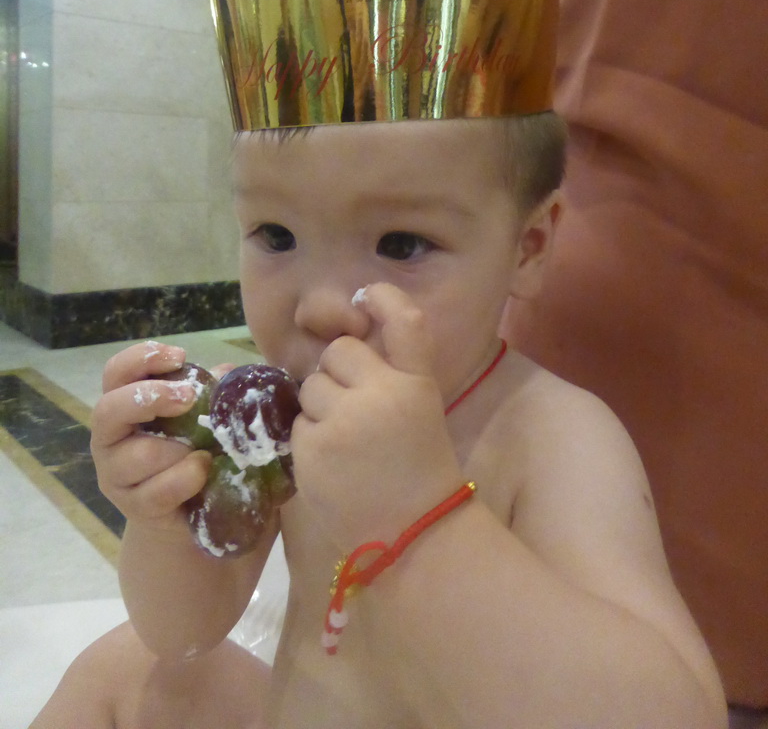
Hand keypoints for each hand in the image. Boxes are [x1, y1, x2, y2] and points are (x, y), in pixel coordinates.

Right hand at [90, 341, 213, 532]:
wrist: (188, 513)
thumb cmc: (190, 451)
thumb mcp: (200, 417)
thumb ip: (209, 393)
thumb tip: (230, 372)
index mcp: (123, 407)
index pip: (115, 373)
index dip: (141, 358)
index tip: (180, 357)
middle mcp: (110, 439)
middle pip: (108, 410)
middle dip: (151, 398)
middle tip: (189, 397)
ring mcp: (116, 476)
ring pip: (140, 454)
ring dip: (178, 448)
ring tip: (204, 448)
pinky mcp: (134, 507)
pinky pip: (158, 491)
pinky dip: (187, 477)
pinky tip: (204, 468)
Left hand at [292, 283, 462, 550]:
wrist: (413, 535)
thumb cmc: (419, 470)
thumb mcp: (420, 411)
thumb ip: (391, 373)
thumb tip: (346, 339)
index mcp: (417, 383)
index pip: (405, 321)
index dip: (384, 299)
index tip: (368, 295)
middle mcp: (382, 393)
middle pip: (338, 352)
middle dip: (338, 374)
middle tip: (355, 410)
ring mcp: (344, 420)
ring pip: (311, 387)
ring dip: (320, 407)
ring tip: (345, 442)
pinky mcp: (313, 448)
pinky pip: (297, 424)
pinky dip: (309, 439)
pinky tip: (333, 464)